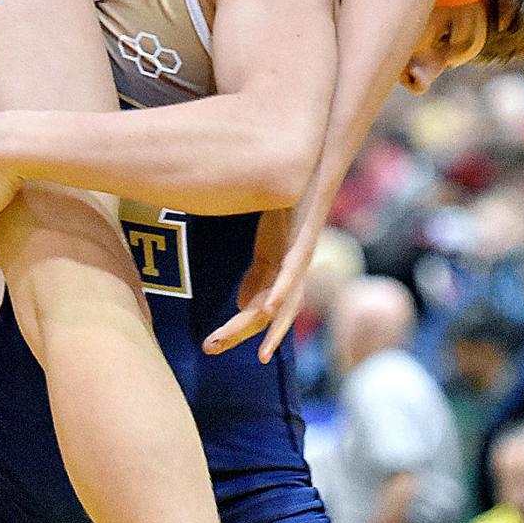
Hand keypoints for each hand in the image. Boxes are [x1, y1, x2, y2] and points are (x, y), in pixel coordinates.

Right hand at [204, 206, 320, 361]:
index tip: (214, 348)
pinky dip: (279, 293)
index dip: (238, 332)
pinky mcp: (303, 245)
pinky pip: (290, 274)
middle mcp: (293, 277)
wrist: (314, 175)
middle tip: (209, 347)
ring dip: (258, 326)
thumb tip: (243, 304)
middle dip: (237, 333)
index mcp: (283, 279)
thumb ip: (257, 275)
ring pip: (277, 303)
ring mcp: (299, 263)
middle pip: (265, 317)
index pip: (256, 313)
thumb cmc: (290, 208)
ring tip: (243, 344)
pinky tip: (268, 308)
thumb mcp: (268, 247)